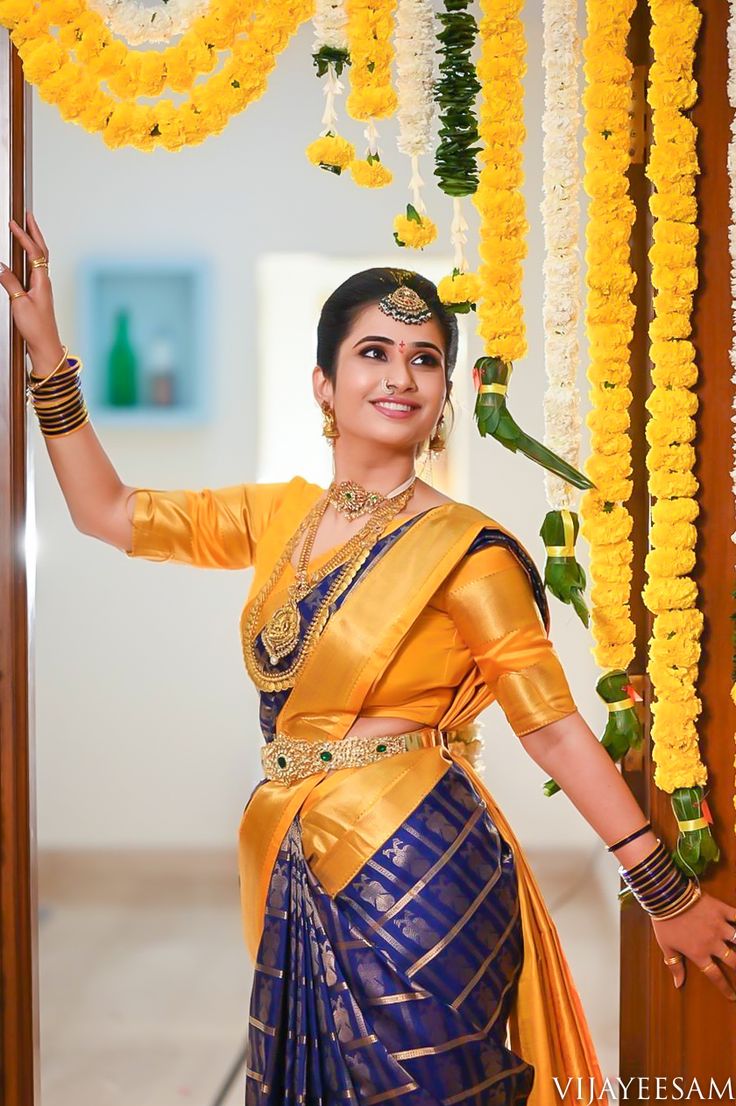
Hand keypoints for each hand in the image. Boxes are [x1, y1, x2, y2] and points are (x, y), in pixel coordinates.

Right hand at [0, 211, 63, 368]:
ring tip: (26, 228)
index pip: (34, 251)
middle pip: (41, 250)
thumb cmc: (36, 329)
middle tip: (27, 215)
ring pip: (39, 258)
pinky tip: (24, 255)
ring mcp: (42, 287)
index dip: (23, 236)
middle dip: (34, 231)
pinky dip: (29, 256)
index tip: (13, 222)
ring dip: (33, 241)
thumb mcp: (19, 304)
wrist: (45, 346)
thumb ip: (9, 282)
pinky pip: (34, 268)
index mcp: (42, 281)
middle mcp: (44, 281)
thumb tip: (0, 265)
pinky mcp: (37, 294)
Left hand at [653, 889, 735, 1001]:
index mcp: (699, 953)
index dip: (725, 988)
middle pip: (733, 961)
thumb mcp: (666, 946)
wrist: (667, 896)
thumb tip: (678, 984)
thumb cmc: (665, 922)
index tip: (732, 996)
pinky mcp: (721, 910)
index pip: (715, 975)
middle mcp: (713, 943)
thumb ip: (675, 965)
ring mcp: (719, 926)